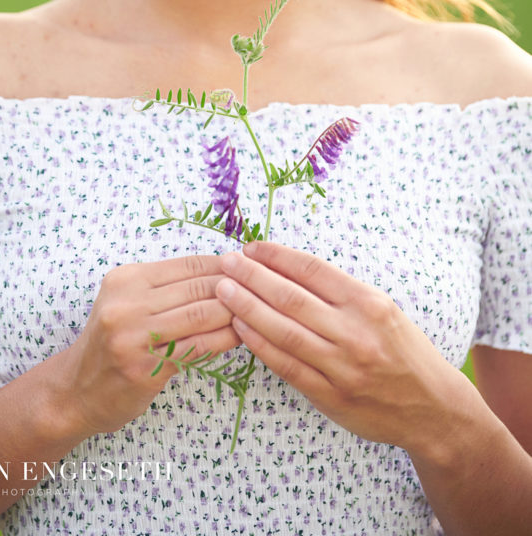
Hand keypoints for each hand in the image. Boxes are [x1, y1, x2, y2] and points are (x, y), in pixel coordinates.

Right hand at [61, 255, 239, 437]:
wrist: (76, 391)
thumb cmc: (111, 343)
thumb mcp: (126, 302)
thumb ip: (164, 287)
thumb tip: (223, 270)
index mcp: (125, 279)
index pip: (186, 265)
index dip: (222, 265)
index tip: (249, 267)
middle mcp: (127, 303)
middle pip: (196, 288)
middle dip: (235, 287)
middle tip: (262, 289)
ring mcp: (134, 337)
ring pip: (200, 315)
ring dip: (235, 312)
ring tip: (257, 311)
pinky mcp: (146, 368)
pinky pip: (197, 347)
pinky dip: (225, 339)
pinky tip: (242, 337)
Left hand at [215, 241, 472, 455]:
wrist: (432, 409)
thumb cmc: (403, 351)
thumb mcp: (382, 309)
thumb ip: (340, 293)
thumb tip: (286, 267)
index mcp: (369, 303)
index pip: (313, 270)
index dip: (277, 256)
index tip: (252, 247)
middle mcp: (356, 333)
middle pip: (292, 297)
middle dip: (252, 276)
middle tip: (226, 262)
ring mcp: (342, 367)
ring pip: (284, 330)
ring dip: (247, 307)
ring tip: (223, 289)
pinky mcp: (330, 396)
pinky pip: (286, 365)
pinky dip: (259, 343)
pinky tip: (239, 326)